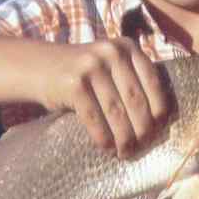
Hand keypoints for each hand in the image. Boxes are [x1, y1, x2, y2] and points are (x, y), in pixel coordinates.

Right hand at [41, 39, 169, 157]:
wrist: (39, 66)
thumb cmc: (84, 73)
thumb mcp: (111, 64)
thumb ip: (133, 79)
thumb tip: (159, 122)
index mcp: (127, 47)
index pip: (153, 82)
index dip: (158, 110)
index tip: (159, 130)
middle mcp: (111, 52)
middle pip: (136, 99)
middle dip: (142, 129)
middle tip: (143, 147)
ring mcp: (91, 66)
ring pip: (116, 111)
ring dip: (123, 138)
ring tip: (126, 152)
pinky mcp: (73, 84)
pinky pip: (93, 117)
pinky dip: (102, 137)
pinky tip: (106, 148)